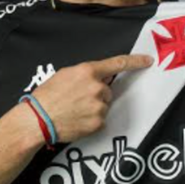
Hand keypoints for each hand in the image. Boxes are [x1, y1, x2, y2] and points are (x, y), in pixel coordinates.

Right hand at [31, 54, 152, 142]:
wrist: (37, 119)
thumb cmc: (46, 96)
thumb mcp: (64, 75)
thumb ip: (85, 74)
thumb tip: (99, 76)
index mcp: (87, 71)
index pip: (117, 63)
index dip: (135, 61)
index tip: (147, 60)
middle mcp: (96, 88)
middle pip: (107, 90)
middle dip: (96, 94)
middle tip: (77, 99)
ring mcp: (99, 106)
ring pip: (103, 105)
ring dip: (93, 107)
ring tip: (73, 110)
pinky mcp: (98, 122)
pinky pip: (100, 120)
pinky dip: (90, 120)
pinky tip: (76, 119)